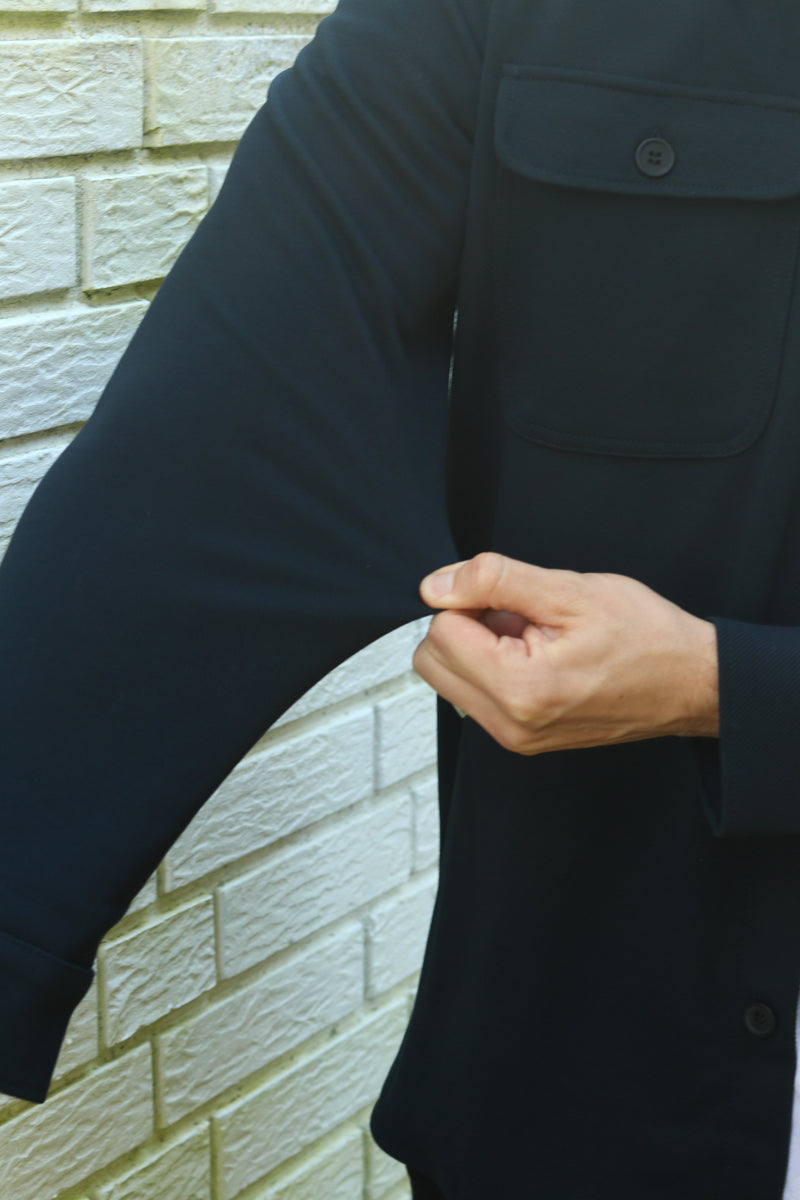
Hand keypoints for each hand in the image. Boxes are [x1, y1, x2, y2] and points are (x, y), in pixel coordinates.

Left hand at [412, 552, 718, 755]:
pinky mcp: (522, 739)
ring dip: (477, 648)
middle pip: (432, 661)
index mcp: (519, 688)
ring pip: (450, 679)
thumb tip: (435, 586)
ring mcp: (515, 737)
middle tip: (517, 614)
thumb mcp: (569, 590)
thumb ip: (493, 581)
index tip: (510, 598)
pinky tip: (536, 655)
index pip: (440, 632)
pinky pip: (476, 696)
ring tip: (533, 636)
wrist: (691, 683)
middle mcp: (509, 724)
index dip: (468, 601)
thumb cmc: (645, 637)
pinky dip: (493, 668)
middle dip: (463, 626)